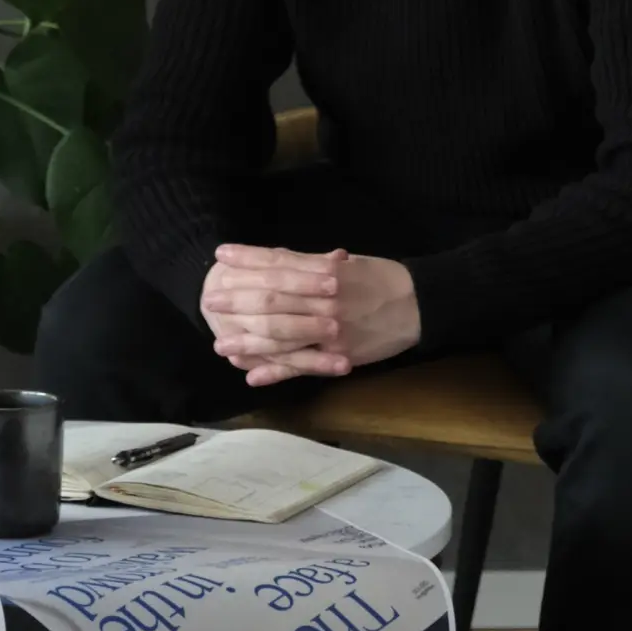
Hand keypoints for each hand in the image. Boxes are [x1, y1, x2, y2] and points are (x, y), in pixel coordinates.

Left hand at [201, 243, 421, 386]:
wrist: (420, 305)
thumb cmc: (384, 279)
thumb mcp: (350, 263)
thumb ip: (315, 264)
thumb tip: (282, 260)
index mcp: (325, 270)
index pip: (279, 262)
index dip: (249, 258)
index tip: (222, 254)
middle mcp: (324, 298)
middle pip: (273, 298)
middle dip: (239, 298)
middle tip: (211, 298)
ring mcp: (330, 329)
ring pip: (282, 335)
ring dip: (248, 340)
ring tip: (220, 342)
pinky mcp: (339, 355)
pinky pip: (302, 365)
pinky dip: (276, 371)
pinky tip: (252, 376)